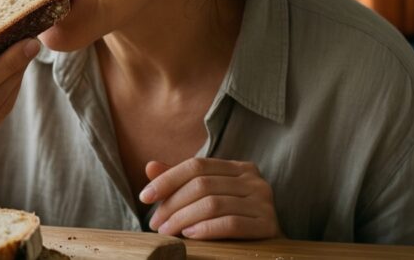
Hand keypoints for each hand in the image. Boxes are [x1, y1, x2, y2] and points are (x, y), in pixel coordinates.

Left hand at [140, 158, 281, 239]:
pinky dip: (205, 229)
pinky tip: (190, 236)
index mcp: (239, 168)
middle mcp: (254, 179)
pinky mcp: (268, 224)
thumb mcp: (207, 198)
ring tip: (167, 232)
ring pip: (213, 204)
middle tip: (155, 223)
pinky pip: (230, 224)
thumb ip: (181, 183)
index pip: (196, 165)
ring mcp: (264, 201)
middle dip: (172, 204)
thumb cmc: (232, 221)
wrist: (266, 248)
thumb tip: (150, 167)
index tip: (145, 197)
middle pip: (202, 184)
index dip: (167, 179)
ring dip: (183, 219)